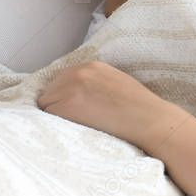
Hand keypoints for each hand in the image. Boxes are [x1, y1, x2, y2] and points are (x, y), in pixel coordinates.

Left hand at [37, 60, 175, 148]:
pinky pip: (49, 116)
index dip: (65, 97)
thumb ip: (95, 83)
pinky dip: (56, 124)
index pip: (61, 80)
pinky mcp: (67, 106)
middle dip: (58, 105)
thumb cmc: (139, 108)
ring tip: (77, 126)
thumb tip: (80, 96)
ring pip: (46, 105)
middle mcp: (77, 72)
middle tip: (76, 121)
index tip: (75, 110)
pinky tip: (75, 129)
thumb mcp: (116, 82)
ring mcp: (70, 88)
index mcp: (91, 66)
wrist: (148, 119)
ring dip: (56, 116)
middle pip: (50, 91)